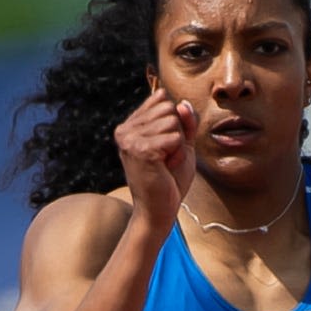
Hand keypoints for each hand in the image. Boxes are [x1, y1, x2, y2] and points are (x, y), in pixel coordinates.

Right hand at [114, 89, 196, 233]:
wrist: (158, 211)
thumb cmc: (169, 180)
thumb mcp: (182, 145)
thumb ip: (184, 122)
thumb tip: (182, 103)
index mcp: (130, 125)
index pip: (161, 100)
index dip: (174, 122)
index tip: (165, 147)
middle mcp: (125, 129)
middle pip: (168, 108)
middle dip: (177, 133)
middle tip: (167, 158)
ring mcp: (130, 138)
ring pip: (173, 121)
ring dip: (179, 145)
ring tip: (166, 164)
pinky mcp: (140, 149)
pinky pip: (175, 137)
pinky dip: (179, 154)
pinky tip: (167, 168)